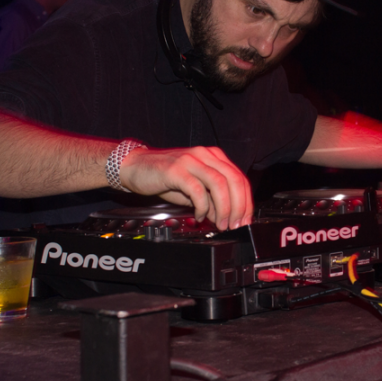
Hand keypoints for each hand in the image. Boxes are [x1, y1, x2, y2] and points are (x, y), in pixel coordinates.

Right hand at [119, 146, 252, 230]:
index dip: (246, 202)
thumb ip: (210, 200)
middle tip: (236, 225)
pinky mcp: (176, 169)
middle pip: (234, 180)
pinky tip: (198, 216)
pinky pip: (197, 190)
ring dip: (224, 209)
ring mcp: (191, 160)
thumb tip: (225, 217)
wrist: (135, 166)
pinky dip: (202, 207)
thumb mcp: (193, 188)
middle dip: (239, 207)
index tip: (246, 220)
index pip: (239, 178)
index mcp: (213, 156)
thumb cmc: (164, 176)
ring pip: (219, 184)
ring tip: (220, 224)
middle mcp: (205, 155)